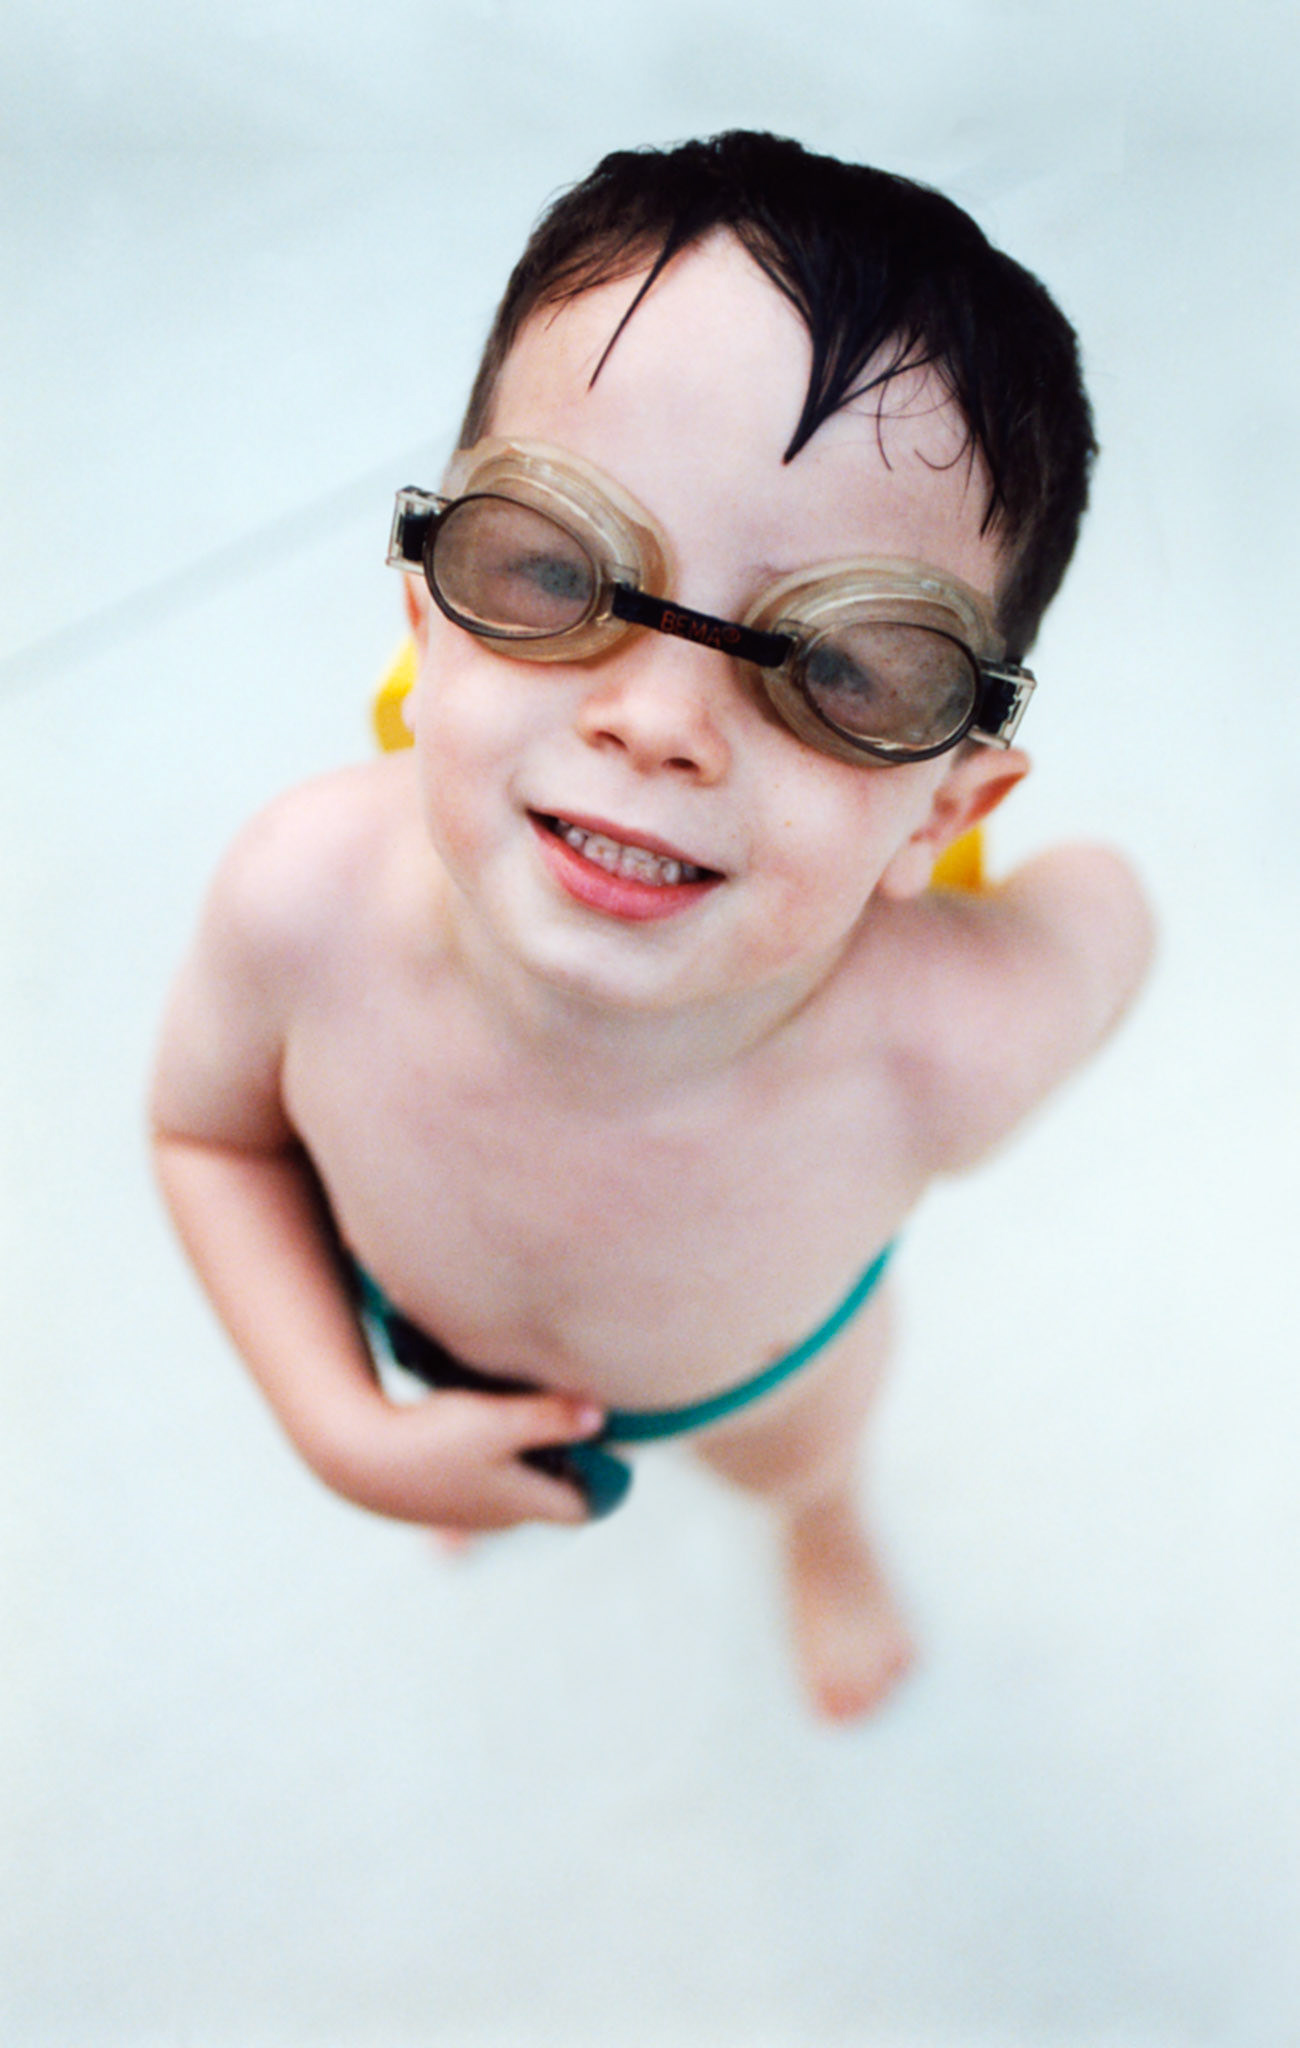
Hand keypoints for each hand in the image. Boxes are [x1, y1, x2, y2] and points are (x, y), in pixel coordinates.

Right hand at [316, 1383, 606, 1529]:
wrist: (356, 1458)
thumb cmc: (432, 1440)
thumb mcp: (498, 1421)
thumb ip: (552, 1418)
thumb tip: (601, 1416)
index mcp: (523, 1503)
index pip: (582, 1508)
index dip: (602, 1480)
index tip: (606, 1444)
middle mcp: (498, 1515)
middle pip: (550, 1496)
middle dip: (567, 1463)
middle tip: (572, 1419)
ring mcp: (465, 1510)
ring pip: (513, 1487)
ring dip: (527, 1458)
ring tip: (526, 1415)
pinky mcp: (436, 1495)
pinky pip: (481, 1479)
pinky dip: (492, 1457)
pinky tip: (476, 1418)